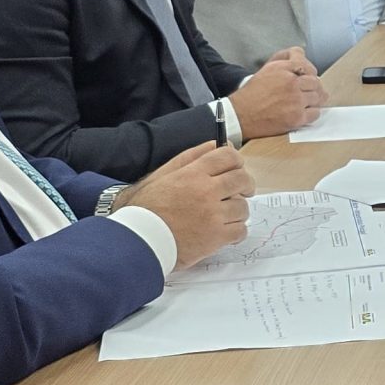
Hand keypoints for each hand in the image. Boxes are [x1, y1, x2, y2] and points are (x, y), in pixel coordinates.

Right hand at [121, 141, 252, 269]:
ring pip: (243, 207)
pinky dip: (236, 232)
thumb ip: (190, 157)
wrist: (138, 239)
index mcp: (193, 174)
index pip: (229, 156)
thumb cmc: (146, 207)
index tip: (237, 169)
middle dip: (246, 185)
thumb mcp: (163, 175)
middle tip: (242, 192)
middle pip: (242, 180)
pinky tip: (225, 232)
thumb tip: (214, 144)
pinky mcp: (216, 238)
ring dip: (237, 212)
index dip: (237, 161)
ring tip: (225, 216)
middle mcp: (206, 191)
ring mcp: (213, 215)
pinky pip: (241, 230)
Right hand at [229, 49, 327, 136]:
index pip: (304, 62)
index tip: (308, 77)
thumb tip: (301, 56)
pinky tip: (304, 112)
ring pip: (317, 97)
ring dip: (313, 100)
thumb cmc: (251, 95)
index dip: (308, 70)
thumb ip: (284, 63)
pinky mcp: (297, 117)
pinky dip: (312, 113)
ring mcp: (295, 100)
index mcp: (282, 68)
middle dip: (313, 86)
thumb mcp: (266, 70)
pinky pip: (315, 113)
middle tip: (310, 92)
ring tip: (306, 103)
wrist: (240, 115)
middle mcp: (290, 82)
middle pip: (315, 81)